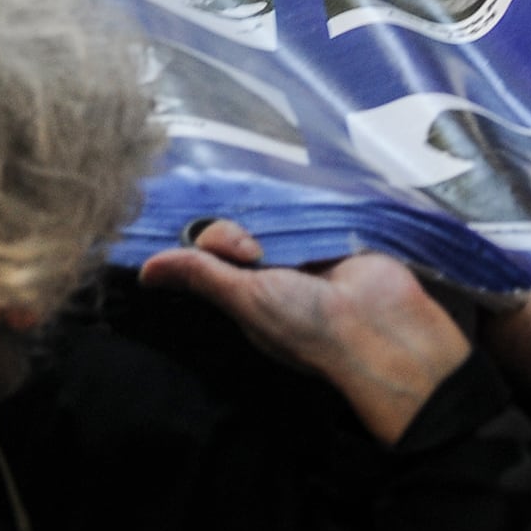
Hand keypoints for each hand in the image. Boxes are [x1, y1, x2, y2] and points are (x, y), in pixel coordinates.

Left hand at [139, 222, 468, 444]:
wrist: (384, 327)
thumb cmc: (309, 326)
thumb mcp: (246, 300)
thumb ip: (200, 276)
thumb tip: (145, 272)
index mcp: (245, 295)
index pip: (209, 251)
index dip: (215, 241)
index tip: (240, 251)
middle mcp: (270, 274)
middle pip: (235, 228)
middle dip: (243, 229)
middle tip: (263, 249)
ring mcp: (301, 255)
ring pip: (267, 216)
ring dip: (274, 216)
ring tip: (293, 238)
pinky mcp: (331, 237)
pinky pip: (304, 210)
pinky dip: (302, 205)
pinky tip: (304, 203)